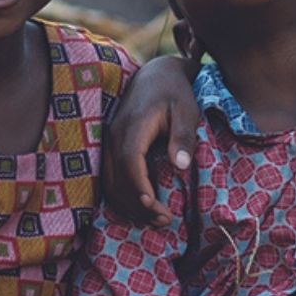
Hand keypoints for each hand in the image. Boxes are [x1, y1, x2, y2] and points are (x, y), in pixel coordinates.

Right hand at [102, 57, 201, 226]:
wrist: (156, 74)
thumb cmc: (175, 93)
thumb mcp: (186, 110)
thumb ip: (182, 137)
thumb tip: (180, 165)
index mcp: (133, 126)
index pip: (130, 163)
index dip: (138, 188)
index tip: (155, 206)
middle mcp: (115, 135)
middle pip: (117, 179)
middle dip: (138, 205)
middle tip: (164, 221)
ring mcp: (109, 142)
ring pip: (110, 183)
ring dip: (129, 205)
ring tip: (155, 220)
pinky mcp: (111, 148)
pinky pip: (110, 178)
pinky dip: (122, 197)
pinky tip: (141, 208)